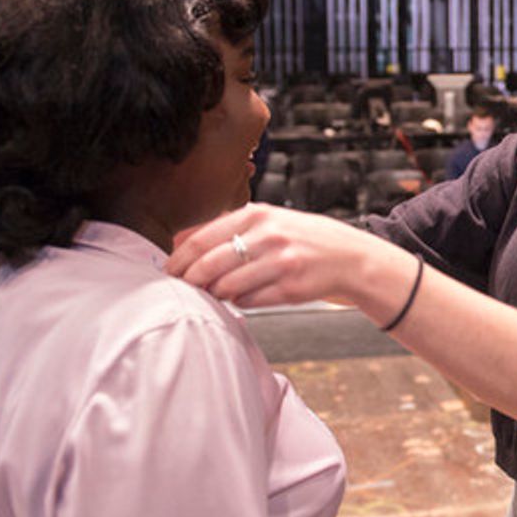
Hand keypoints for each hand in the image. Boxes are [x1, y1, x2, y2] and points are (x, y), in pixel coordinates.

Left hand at [167, 203, 378, 308]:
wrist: (347, 256)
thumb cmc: (300, 238)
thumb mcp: (266, 220)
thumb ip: (225, 227)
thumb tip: (178, 240)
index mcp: (256, 214)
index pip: (202, 239)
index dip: (179, 259)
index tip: (169, 271)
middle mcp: (268, 236)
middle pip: (209, 265)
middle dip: (191, 280)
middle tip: (184, 288)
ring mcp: (281, 263)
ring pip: (227, 287)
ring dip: (215, 293)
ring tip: (217, 292)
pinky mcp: (291, 289)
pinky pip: (249, 301)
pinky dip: (240, 302)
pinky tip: (244, 296)